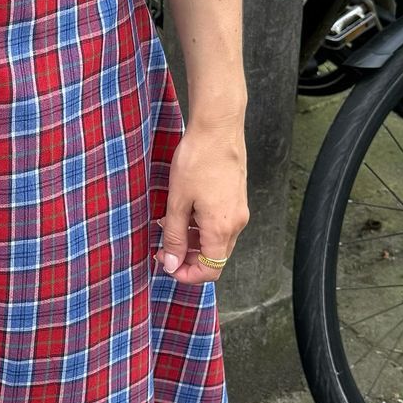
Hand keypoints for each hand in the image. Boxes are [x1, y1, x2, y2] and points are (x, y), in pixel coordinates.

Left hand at [154, 114, 248, 284]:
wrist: (218, 128)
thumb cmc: (198, 160)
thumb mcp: (178, 201)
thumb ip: (175, 236)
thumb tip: (172, 263)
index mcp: (222, 229)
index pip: (210, 271)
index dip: (187, 274)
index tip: (167, 264)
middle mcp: (236, 223)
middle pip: (215, 257)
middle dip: (188, 258)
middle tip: (163, 247)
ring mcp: (238, 210)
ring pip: (217, 240)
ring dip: (194, 240)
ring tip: (169, 225)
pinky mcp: (236, 197)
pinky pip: (220, 223)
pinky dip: (202, 225)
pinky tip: (183, 211)